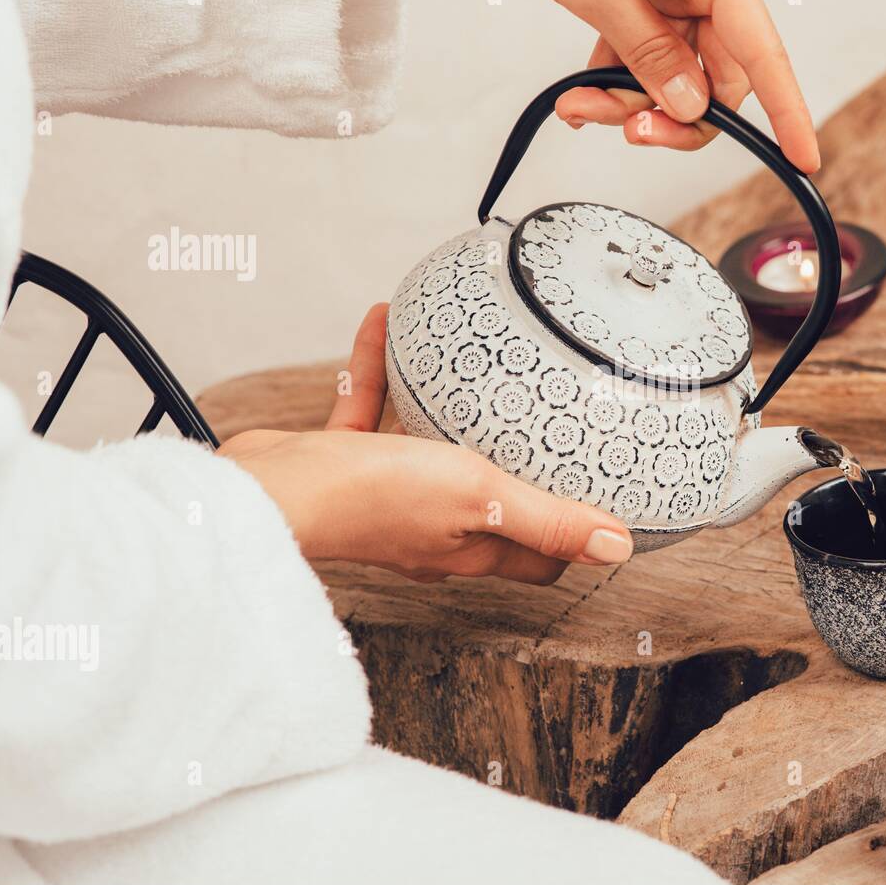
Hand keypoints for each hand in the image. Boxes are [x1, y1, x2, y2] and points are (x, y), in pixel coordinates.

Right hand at [217, 305, 633, 583]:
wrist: (268, 490)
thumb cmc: (371, 500)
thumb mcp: (481, 496)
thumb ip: (548, 520)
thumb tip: (616, 547)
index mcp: (471, 546)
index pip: (538, 558)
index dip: (570, 537)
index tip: (595, 496)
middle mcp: (434, 529)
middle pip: (493, 504)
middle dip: (519, 466)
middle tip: (541, 419)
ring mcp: (389, 498)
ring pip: (432, 449)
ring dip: (447, 408)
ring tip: (465, 365)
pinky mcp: (346, 465)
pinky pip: (373, 413)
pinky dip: (381, 375)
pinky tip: (386, 327)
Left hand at [335, 0, 818, 171]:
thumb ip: (646, 52)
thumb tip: (689, 103)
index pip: (762, 48)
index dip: (787, 110)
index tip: (805, 158)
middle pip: (716, 72)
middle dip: (667, 112)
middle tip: (619, 129)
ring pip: (679, 72)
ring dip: (631, 100)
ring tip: (579, 105)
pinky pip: (652, 53)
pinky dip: (620, 78)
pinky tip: (584, 87)